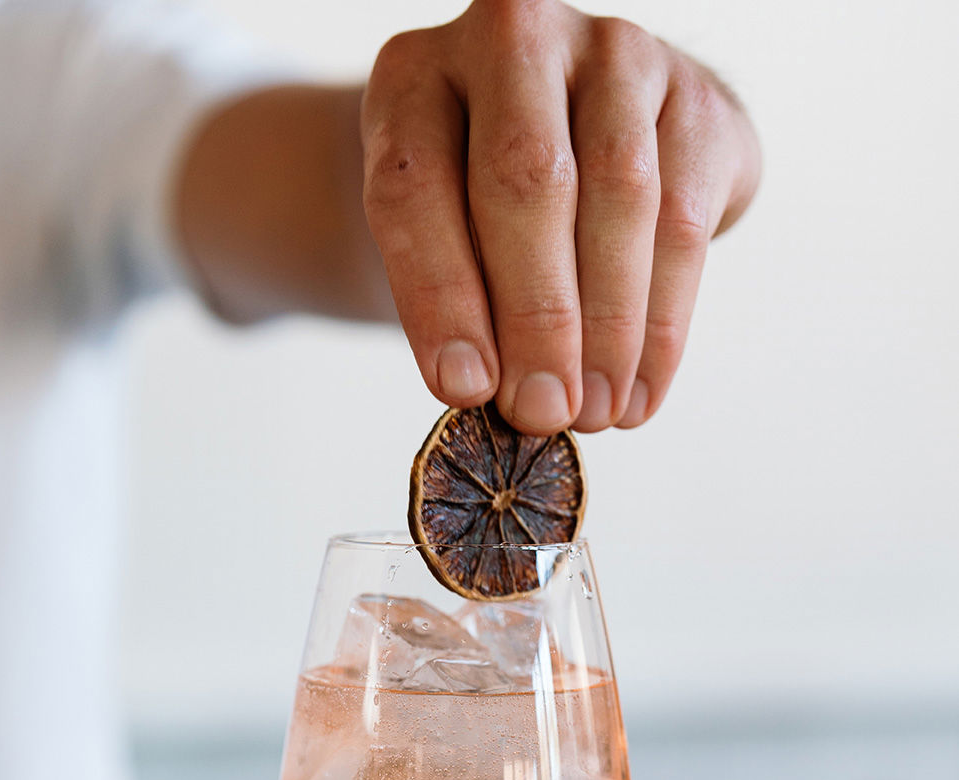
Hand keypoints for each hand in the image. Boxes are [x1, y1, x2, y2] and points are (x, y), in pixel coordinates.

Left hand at [361, 0, 760, 432]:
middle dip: (537, 315)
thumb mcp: (441, 243)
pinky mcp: (694, 98)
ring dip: (609, 326)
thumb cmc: (484, 214)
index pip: (413, 188)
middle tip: (542, 411)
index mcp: (415, 76)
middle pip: (525, 178)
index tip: (463, 389)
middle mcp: (514, 36)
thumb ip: (458, 303)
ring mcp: (613, 54)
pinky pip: (683, 220)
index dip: (438, 297)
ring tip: (593, 413)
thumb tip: (503, 400)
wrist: (578, 142)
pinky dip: (663, 323)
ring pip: (618, 195)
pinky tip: (639, 391)